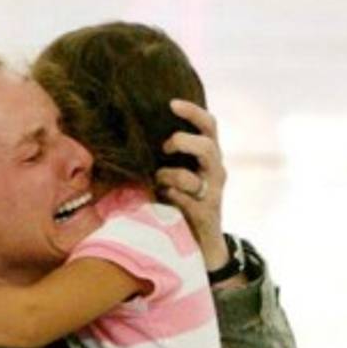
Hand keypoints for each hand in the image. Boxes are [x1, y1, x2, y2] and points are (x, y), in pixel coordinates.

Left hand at [156, 99, 228, 270]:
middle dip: (183, 142)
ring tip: (159, 179)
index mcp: (209, 156)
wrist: (203, 243)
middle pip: (208, 146)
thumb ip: (165, 156)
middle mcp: (215, 171)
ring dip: (172, 174)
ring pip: (196, 176)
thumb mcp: (175, 173)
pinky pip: (189, 201)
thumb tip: (131, 136)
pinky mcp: (206, 214)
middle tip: (165, 146)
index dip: (193, 112)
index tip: (171, 104)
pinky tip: (164, 197)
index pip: (209, 125)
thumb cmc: (182, 202)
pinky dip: (173, 196)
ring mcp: (212, 193)